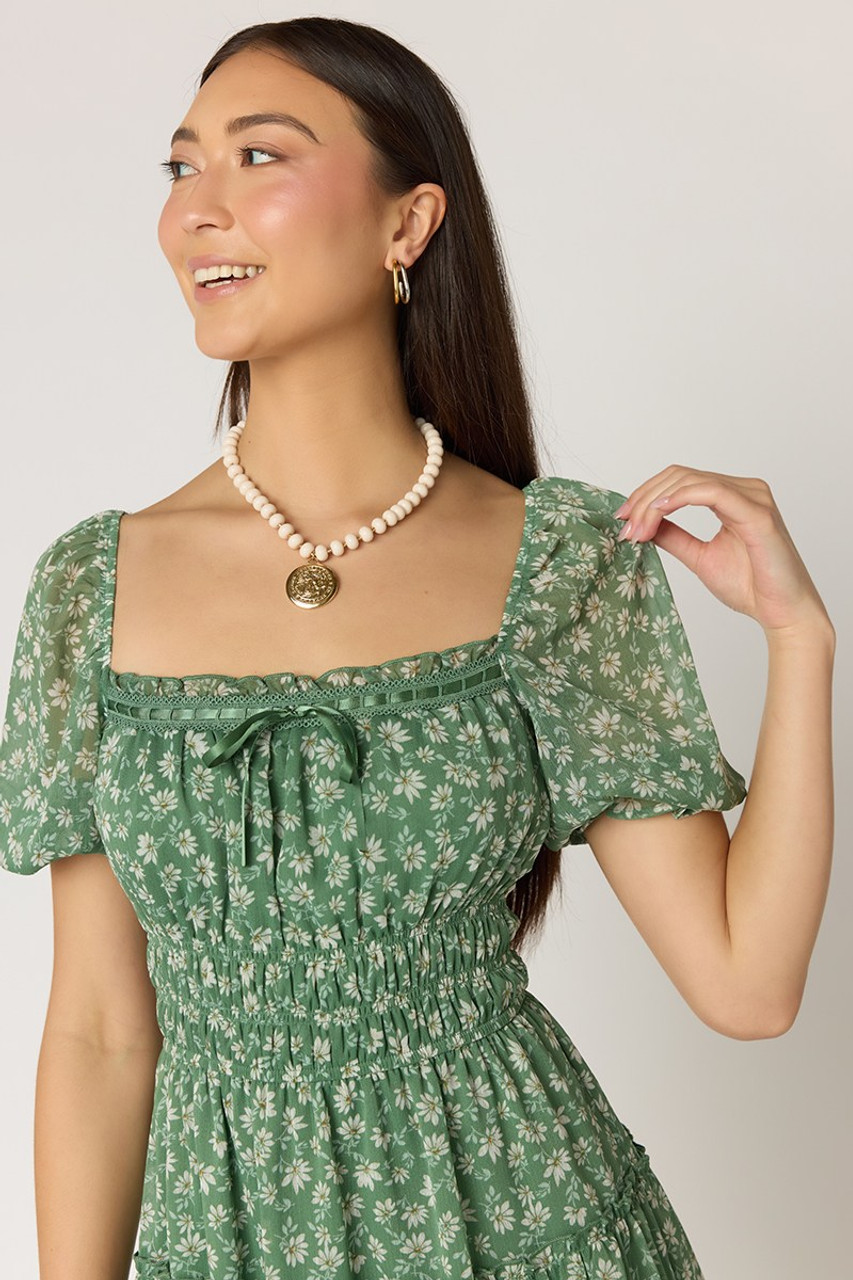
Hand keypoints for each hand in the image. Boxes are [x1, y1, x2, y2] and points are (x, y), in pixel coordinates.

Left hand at [612, 465, 832, 636]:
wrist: (781, 612)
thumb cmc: (751, 586)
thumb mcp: (699, 557)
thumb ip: (675, 537)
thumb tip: (643, 525)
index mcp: (733, 496)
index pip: (680, 479)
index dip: (646, 495)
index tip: (622, 520)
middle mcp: (745, 489)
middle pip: (680, 475)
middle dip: (645, 499)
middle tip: (625, 527)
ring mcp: (753, 497)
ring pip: (691, 481)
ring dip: (655, 503)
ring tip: (637, 530)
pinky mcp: (757, 512)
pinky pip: (712, 492)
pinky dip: (680, 498)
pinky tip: (659, 512)